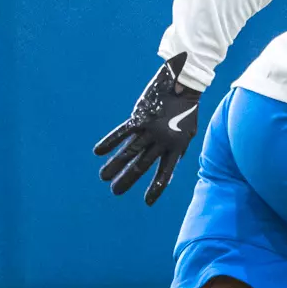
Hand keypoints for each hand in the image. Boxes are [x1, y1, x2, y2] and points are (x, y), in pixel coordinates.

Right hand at [94, 53, 202, 204]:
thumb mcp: (188, 133)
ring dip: (115, 165)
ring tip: (103, 177)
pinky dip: (109, 142)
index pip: (165, 173)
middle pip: (142, 165)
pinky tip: (98, 152)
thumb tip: (170, 167)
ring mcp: (150, 129)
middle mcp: (162, 141)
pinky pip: (122, 133)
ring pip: (129, 152)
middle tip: (116, 192)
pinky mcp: (139, 117)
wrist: (184, 85)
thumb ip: (178, 150)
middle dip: (128, 180)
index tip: (147, 202)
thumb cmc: (187, 110)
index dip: (156, 188)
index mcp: (176, 147)